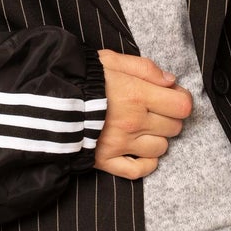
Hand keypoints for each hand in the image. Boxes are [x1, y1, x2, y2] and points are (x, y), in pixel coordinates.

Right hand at [92, 49, 191, 179]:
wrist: (47, 101)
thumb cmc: (81, 78)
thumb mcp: (112, 60)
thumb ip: (145, 68)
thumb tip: (170, 81)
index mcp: (138, 95)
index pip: (182, 106)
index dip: (181, 99)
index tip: (172, 96)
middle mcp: (134, 122)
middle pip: (174, 127)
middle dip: (169, 117)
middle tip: (154, 110)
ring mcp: (121, 144)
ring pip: (160, 148)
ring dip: (157, 138)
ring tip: (143, 128)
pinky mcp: (106, 160)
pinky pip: (138, 171)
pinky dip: (146, 164)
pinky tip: (141, 152)